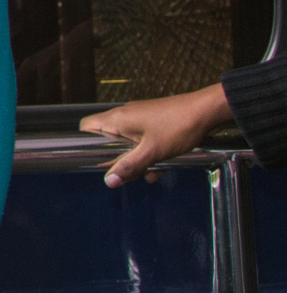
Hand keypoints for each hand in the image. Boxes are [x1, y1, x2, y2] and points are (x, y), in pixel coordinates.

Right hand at [81, 84, 231, 186]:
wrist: (207, 111)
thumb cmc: (179, 126)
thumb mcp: (152, 152)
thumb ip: (129, 166)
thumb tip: (109, 181)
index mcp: (118, 119)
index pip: (86, 127)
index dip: (86, 143)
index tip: (97, 160)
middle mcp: (124, 115)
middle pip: (108, 139)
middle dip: (119, 159)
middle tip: (132, 172)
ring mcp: (139, 117)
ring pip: (127, 142)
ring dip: (136, 158)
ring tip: (152, 171)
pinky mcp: (152, 120)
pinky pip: (141, 139)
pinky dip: (147, 152)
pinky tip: (162, 164)